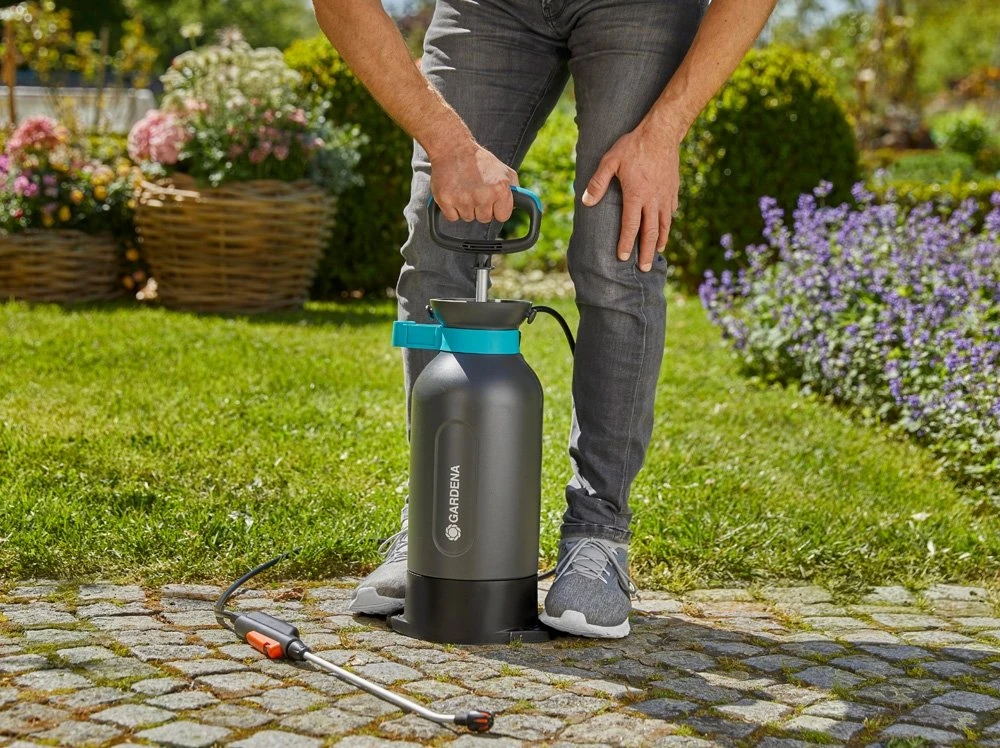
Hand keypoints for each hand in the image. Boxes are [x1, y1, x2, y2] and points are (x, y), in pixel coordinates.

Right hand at [430, 141, 518, 222]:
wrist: (453, 148)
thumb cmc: (480, 161)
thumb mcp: (504, 171)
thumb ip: (514, 189)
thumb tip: (517, 206)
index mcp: (500, 189)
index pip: (503, 217)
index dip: (497, 210)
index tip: (492, 202)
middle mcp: (483, 196)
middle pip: (484, 219)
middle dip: (481, 208)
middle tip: (475, 191)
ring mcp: (463, 199)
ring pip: (468, 218)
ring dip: (466, 208)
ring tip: (464, 189)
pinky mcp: (446, 200)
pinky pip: (453, 217)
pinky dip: (452, 208)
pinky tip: (454, 192)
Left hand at [581, 118, 683, 271]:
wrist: (662, 132)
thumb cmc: (633, 146)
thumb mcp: (610, 161)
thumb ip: (597, 182)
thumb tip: (586, 201)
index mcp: (636, 195)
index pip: (630, 226)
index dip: (626, 243)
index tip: (623, 257)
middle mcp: (652, 200)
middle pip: (650, 232)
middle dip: (646, 252)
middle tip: (644, 268)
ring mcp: (665, 196)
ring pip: (664, 225)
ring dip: (660, 241)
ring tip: (657, 253)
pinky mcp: (673, 189)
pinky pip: (671, 211)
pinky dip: (668, 223)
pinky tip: (665, 228)